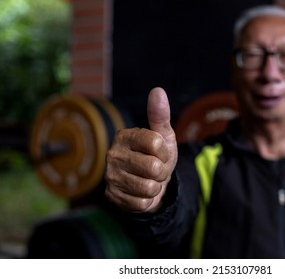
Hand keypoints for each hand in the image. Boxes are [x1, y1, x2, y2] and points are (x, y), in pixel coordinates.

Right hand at [105, 87, 177, 212]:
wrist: (150, 183)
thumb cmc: (156, 156)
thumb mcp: (163, 136)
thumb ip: (160, 115)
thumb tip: (158, 90)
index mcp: (124, 136)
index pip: (156, 143)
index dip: (164, 152)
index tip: (159, 153)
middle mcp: (112, 154)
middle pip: (153, 168)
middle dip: (161, 172)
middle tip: (155, 170)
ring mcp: (110, 176)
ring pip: (148, 187)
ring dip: (155, 187)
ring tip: (148, 181)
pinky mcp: (111, 196)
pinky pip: (141, 203)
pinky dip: (147, 201)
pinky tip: (140, 193)